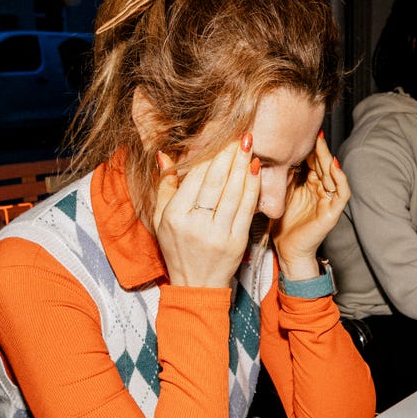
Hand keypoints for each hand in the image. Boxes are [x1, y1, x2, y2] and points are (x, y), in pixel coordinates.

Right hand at [153, 134, 260, 287]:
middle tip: (237, 133)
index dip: (208, 155)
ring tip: (248, 144)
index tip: (218, 137)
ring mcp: (218, 234)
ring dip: (242, 165)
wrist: (197, 284)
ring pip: (233, 193)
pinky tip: (255, 169)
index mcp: (175, 217)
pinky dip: (252, 187)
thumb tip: (164, 154)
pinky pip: (246, 208)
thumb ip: (165, 186)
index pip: (195, 178)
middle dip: (228, 155)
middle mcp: (195, 225)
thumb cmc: (178, 249)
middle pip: (215, 182)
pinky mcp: (237, 242)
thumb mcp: (161, 220)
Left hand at [273, 131, 349, 279]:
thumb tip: (268, 152)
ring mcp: (329, 201)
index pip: (312, 160)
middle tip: (310, 130)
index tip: (298, 129)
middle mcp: (322, 190)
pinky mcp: (333, 213)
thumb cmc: (281, 224)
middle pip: (323, 163)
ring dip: (327, 157)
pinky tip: (332, 165)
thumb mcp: (277, 193)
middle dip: (318, 147)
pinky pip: (342, 192)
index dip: (307, 146)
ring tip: (320, 143)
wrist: (286, 251)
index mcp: (309, 185)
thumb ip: (279, 175)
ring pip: (333, 174)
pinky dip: (339, 178)